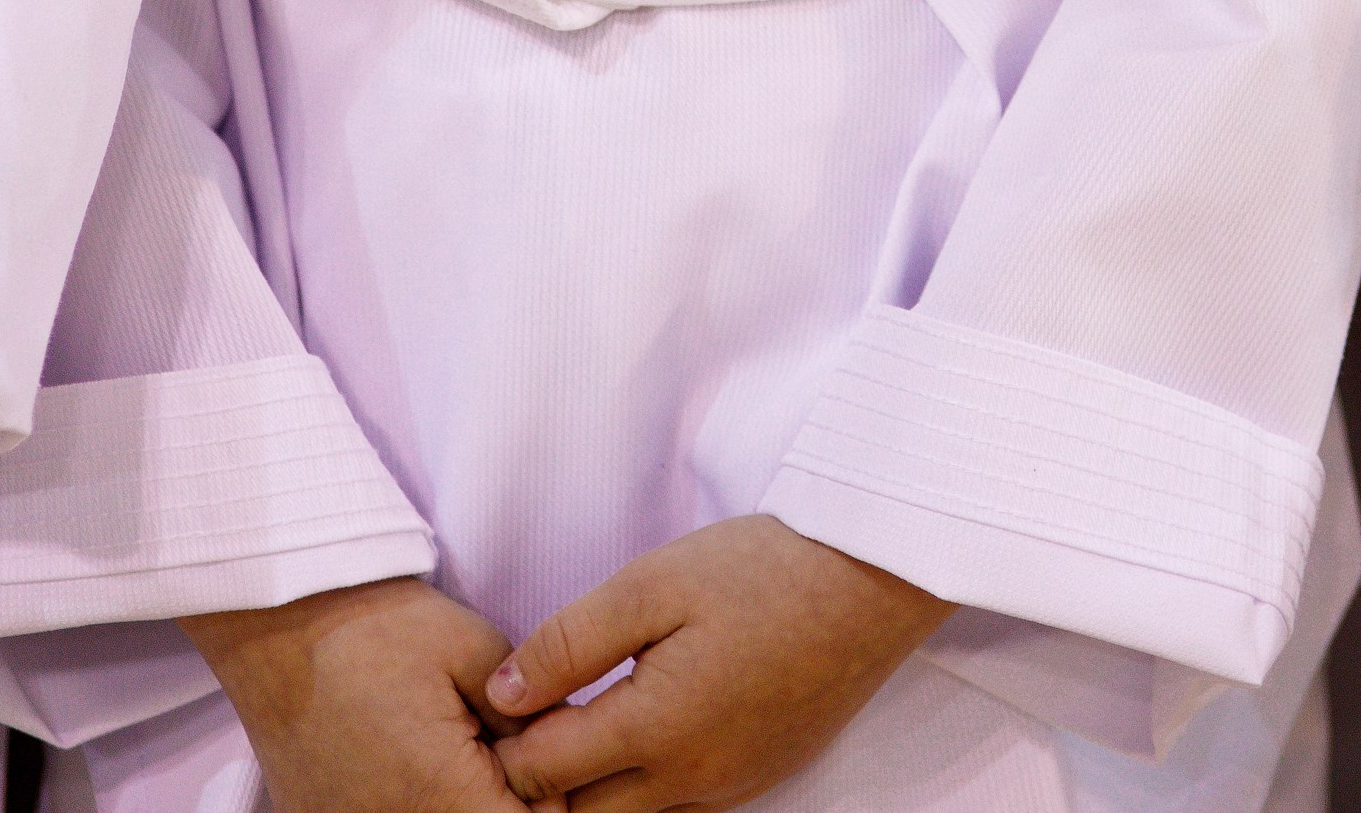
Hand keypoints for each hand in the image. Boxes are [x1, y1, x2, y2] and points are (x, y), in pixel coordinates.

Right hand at [186, 577, 548, 811]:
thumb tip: (567, 749)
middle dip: (506, 801)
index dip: (549, 800)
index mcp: (441, 796)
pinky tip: (407, 761)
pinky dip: (414, 801)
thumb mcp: (473, 648)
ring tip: (450, 750)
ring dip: (460, 801)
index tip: (540, 757)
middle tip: (495, 747)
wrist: (276, 623)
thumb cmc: (374, 627)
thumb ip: (530, 713)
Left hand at [483, 518, 947, 809]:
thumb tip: (504, 694)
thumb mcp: (651, 584)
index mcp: (656, 730)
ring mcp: (729, 786)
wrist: (870, 582)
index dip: (504, 742)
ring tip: (577, 714)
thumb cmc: (760, 571)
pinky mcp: (758, 776)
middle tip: (527, 714)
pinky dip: (642, 776)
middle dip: (542, 777)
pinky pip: (678, 800)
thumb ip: (571, 642)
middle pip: (582, 811)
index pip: (543, 771)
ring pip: (631, 812)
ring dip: (593, 780)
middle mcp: (692, 779)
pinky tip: (637, 720)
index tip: (491, 700)